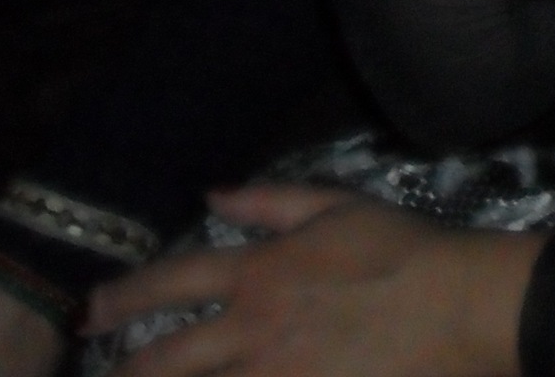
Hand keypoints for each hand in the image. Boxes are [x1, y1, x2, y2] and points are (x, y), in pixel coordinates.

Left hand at [85, 186, 537, 376]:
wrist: (460, 307)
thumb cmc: (403, 249)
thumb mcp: (337, 205)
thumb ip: (270, 202)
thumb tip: (213, 196)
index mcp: (261, 273)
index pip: (175, 282)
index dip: (126, 296)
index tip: (94, 308)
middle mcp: (255, 332)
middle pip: (170, 360)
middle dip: (127, 368)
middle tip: (102, 371)